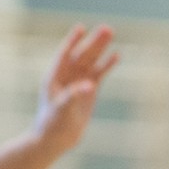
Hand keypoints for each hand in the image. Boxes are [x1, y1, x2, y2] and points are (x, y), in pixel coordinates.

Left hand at [32, 25, 118, 154]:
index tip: (81, 28)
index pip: (64, 54)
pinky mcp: (89, 91)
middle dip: (93, 42)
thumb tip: (90, 86)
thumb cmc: (52, 125)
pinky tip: (116, 55)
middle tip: (107, 29)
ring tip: (111, 32)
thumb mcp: (61, 110)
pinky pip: (99, 74)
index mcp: (54, 77)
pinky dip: (107, 65)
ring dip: (101, 48)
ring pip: (91, 61)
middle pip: (82, 54)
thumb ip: (73, 96)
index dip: (72, 41)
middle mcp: (67, 76)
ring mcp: (78, 82)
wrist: (56, 140)